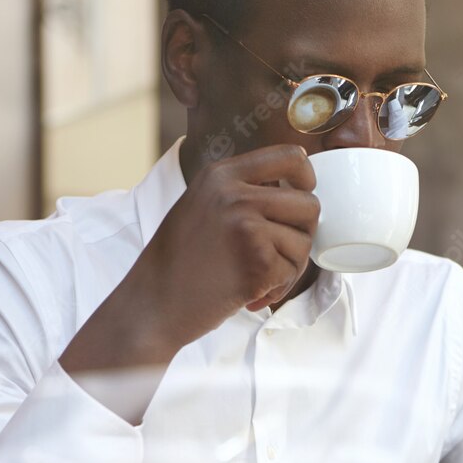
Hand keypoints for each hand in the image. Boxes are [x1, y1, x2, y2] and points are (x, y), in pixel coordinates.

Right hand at [61, 144, 317, 408]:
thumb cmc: (179, 262)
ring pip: (304, 242)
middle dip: (301, 235)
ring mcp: (247, 225)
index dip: (307, 179)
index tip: (303, 195)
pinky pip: (292, 272)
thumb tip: (297, 187)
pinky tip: (250, 295)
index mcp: (221, 175)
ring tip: (258, 279)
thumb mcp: (202, 205)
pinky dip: (277, 289)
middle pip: (309, 204)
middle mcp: (235, 194)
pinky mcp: (258, 261)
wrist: (153, 305)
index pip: (291, 157)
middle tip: (278, 256)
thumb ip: (241, 191)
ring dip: (289, 268)